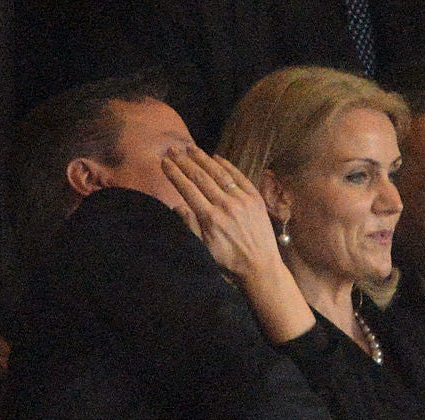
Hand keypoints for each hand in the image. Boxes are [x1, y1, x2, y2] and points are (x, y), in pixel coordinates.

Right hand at [162, 146, 314, 343]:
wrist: (260, 266)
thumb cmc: (229, 261)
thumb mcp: (204, 248)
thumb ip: (190, 225)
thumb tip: (177, 205)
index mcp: (210, 218)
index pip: (187, 189)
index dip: (175, 173)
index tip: (164, 162)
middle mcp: (225, 205)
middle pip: (201, 177)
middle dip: (185, 161)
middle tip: (174, 149)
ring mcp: (242, 200)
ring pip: (219, 173)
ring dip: (203, 159)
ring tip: (191, 148)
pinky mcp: (256, 199)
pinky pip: (239, 177)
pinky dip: (227, 166)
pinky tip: (216, 158)